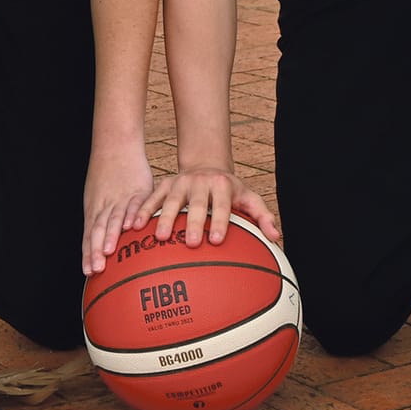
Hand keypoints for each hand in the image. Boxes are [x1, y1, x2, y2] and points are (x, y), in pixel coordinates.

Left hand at [82, 144, 154, 276]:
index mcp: (94, 210)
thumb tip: (103, 245)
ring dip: (110, 236)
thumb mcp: (98, 197)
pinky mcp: (136, 190)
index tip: (88, 273)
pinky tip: (131, 226)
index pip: (89, 236)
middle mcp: (104, 206)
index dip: (88, 254)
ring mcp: (119, 198)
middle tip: (97, 269)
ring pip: (113, 218)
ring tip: (109, 251)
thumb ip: (102, 221)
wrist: (115, 147)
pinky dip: (131, 215)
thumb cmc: (107, 175)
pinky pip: (133, 204)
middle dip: (96, 251)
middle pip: (97, 231)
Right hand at [138, 166, 280, 251]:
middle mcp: (201, 182)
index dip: (219, 221)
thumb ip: (263, 217)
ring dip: (164, 218)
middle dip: (193, 223)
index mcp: (222, 186)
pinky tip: (133, 227)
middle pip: (196, 203)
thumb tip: (276, 237)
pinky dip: (143, 211)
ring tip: (159, 238)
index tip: (216, 240)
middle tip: (191, 244)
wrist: (208, 165)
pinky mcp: (165, 184)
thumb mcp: (249, 198)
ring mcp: (180, 182)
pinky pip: (152, 198)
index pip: (222, 205)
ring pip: (171, 200)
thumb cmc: (231, 191)